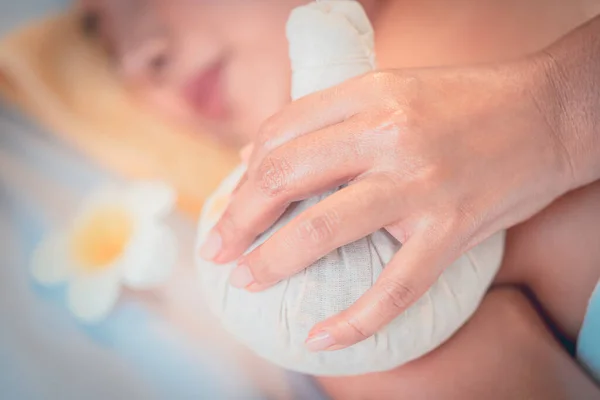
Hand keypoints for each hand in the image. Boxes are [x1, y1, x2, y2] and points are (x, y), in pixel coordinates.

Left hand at [200, 57, 573, 350]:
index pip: (281, 132)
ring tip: (245, 282)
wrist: (551, 113)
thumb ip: (332, 116)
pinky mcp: (451, 229)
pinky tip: (320, 338)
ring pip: (321, 230)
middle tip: (217, 249)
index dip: (247, 170)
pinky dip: (353, 322)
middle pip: (284, 177)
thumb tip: (263, 152)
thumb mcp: (395, 88)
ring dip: (270, 263)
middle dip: (237, 219)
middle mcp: (389, 135)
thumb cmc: (470, 102)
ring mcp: (419, 184)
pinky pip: (394, 288)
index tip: (237, 198)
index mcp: (370, 94)